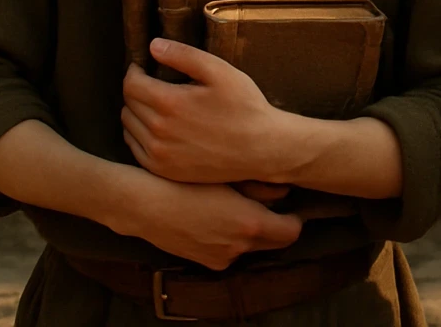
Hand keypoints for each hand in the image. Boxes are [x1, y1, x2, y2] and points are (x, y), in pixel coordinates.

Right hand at [113, 171, 301, 270]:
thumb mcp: (227, 177)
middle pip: (274, 243)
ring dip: (251, 232)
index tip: (291, 205)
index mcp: (250, 224)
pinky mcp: (206, 263)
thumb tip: (286, 191)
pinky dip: (231, 239)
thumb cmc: (185, 182)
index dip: (295, 219)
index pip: (292, 232)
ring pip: (251, 247)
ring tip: (236, 207)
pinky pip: (230, 251)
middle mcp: (240, 247)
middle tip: (269, 204)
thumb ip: (261, 187)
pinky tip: (216, 218)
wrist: (145, 205)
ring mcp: (222, 258)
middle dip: (276, 226)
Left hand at [122, 38, 294, 184]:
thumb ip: (184, 55)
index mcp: (169, 103)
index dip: (135, 71)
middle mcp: (158, 132)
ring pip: (128, 126)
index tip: (144, 68)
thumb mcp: (220, 72)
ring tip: (157, 105)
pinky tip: (159, 128)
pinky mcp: (164, 171)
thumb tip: (153, 45)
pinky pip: (135, 148)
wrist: (262, 149)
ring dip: (136, 112)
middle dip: (136, 90)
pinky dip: (140, 135)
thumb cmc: (244, 107)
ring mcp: (159, 155)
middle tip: (153, 84)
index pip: (131, 84)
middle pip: (128, 104)